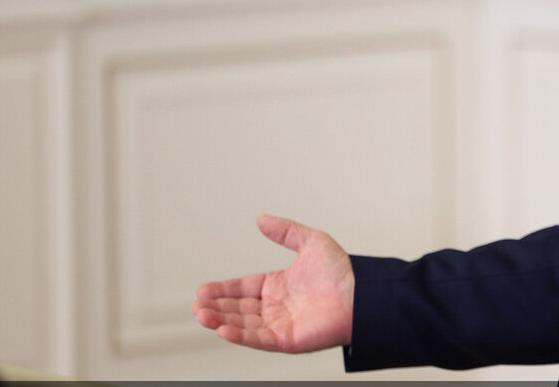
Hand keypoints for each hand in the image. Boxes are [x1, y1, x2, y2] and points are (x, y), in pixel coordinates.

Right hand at [192, 214, 354, 352]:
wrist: (362, 292)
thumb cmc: (343, 271)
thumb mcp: (311, 241)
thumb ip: (285, 231)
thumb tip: (262, 218)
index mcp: (279, 286)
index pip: (243, 288)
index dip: (222, 289)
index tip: (203, 289)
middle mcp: (278, 307)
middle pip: (238, 308)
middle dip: (215, 307)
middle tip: (196, 304)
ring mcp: (281, 324)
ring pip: (243, 325)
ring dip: (220, 320)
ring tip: (201, 314)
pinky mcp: (287, 340)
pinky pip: (258, 339)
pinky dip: (239, 335)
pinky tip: (222, 329)